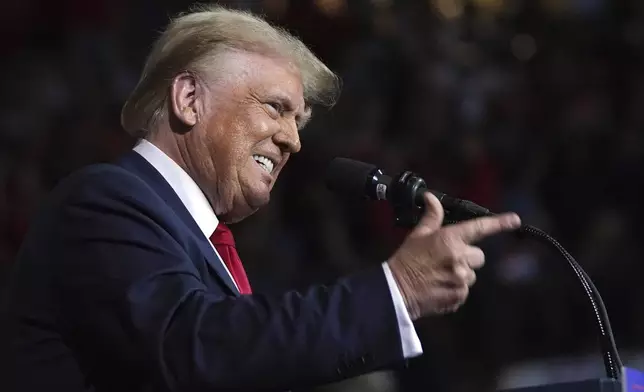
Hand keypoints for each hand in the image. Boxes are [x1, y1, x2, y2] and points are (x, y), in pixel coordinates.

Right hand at [388, 192, 520, 318]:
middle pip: (479, 256)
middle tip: (447, 259)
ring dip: (461, 274)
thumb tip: (431, 198)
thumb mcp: (418, 235)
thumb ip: (431, 217)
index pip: (479, 228)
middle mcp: (459, 258)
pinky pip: (464, 290)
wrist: (396, 290)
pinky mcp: (459, 295)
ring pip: (472, 274)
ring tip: (440, 275)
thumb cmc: (407, 260)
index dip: (499, 223)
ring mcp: (460, 278)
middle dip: (467, 257)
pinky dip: (455, 289)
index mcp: (449, 239)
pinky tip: (439, 286)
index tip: (514, 219)